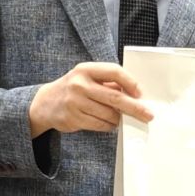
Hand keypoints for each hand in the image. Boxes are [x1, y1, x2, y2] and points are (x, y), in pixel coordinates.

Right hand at [27, 62, 152, 134]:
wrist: (45, 103)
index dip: (130, 82)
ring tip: (120, 118)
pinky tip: (109, 123)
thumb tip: (136, 94)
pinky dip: (109, 125)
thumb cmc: (73, 88)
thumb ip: (108, 82)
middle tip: (148, 115)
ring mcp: (75, 102)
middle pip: (115, 97)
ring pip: (109, 114)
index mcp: (85, 70)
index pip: (114, 72)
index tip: (140, 93)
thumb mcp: (87, 77)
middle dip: (135, 107)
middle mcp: (79, 85)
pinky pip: (100, 125)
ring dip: (119, 118)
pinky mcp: (73, 118)